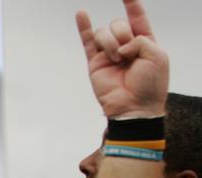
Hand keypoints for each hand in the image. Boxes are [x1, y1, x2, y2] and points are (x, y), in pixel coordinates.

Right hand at [76, 0, 167, 118]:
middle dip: (122, 34)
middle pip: (117, 24)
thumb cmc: (150, 85)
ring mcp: (108, 53)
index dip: (133, 5)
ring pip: (103, 33)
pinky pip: (87, 41)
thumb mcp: (157, 56)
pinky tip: (81, 14)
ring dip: (110, 44)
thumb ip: (140, 40)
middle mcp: (125, 45)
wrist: (133, 107)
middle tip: (126, 54)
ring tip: (116, 60)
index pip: (138, 18)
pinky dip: (83, 27)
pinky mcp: (94, 62)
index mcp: (144, 42)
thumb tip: (119, 45)